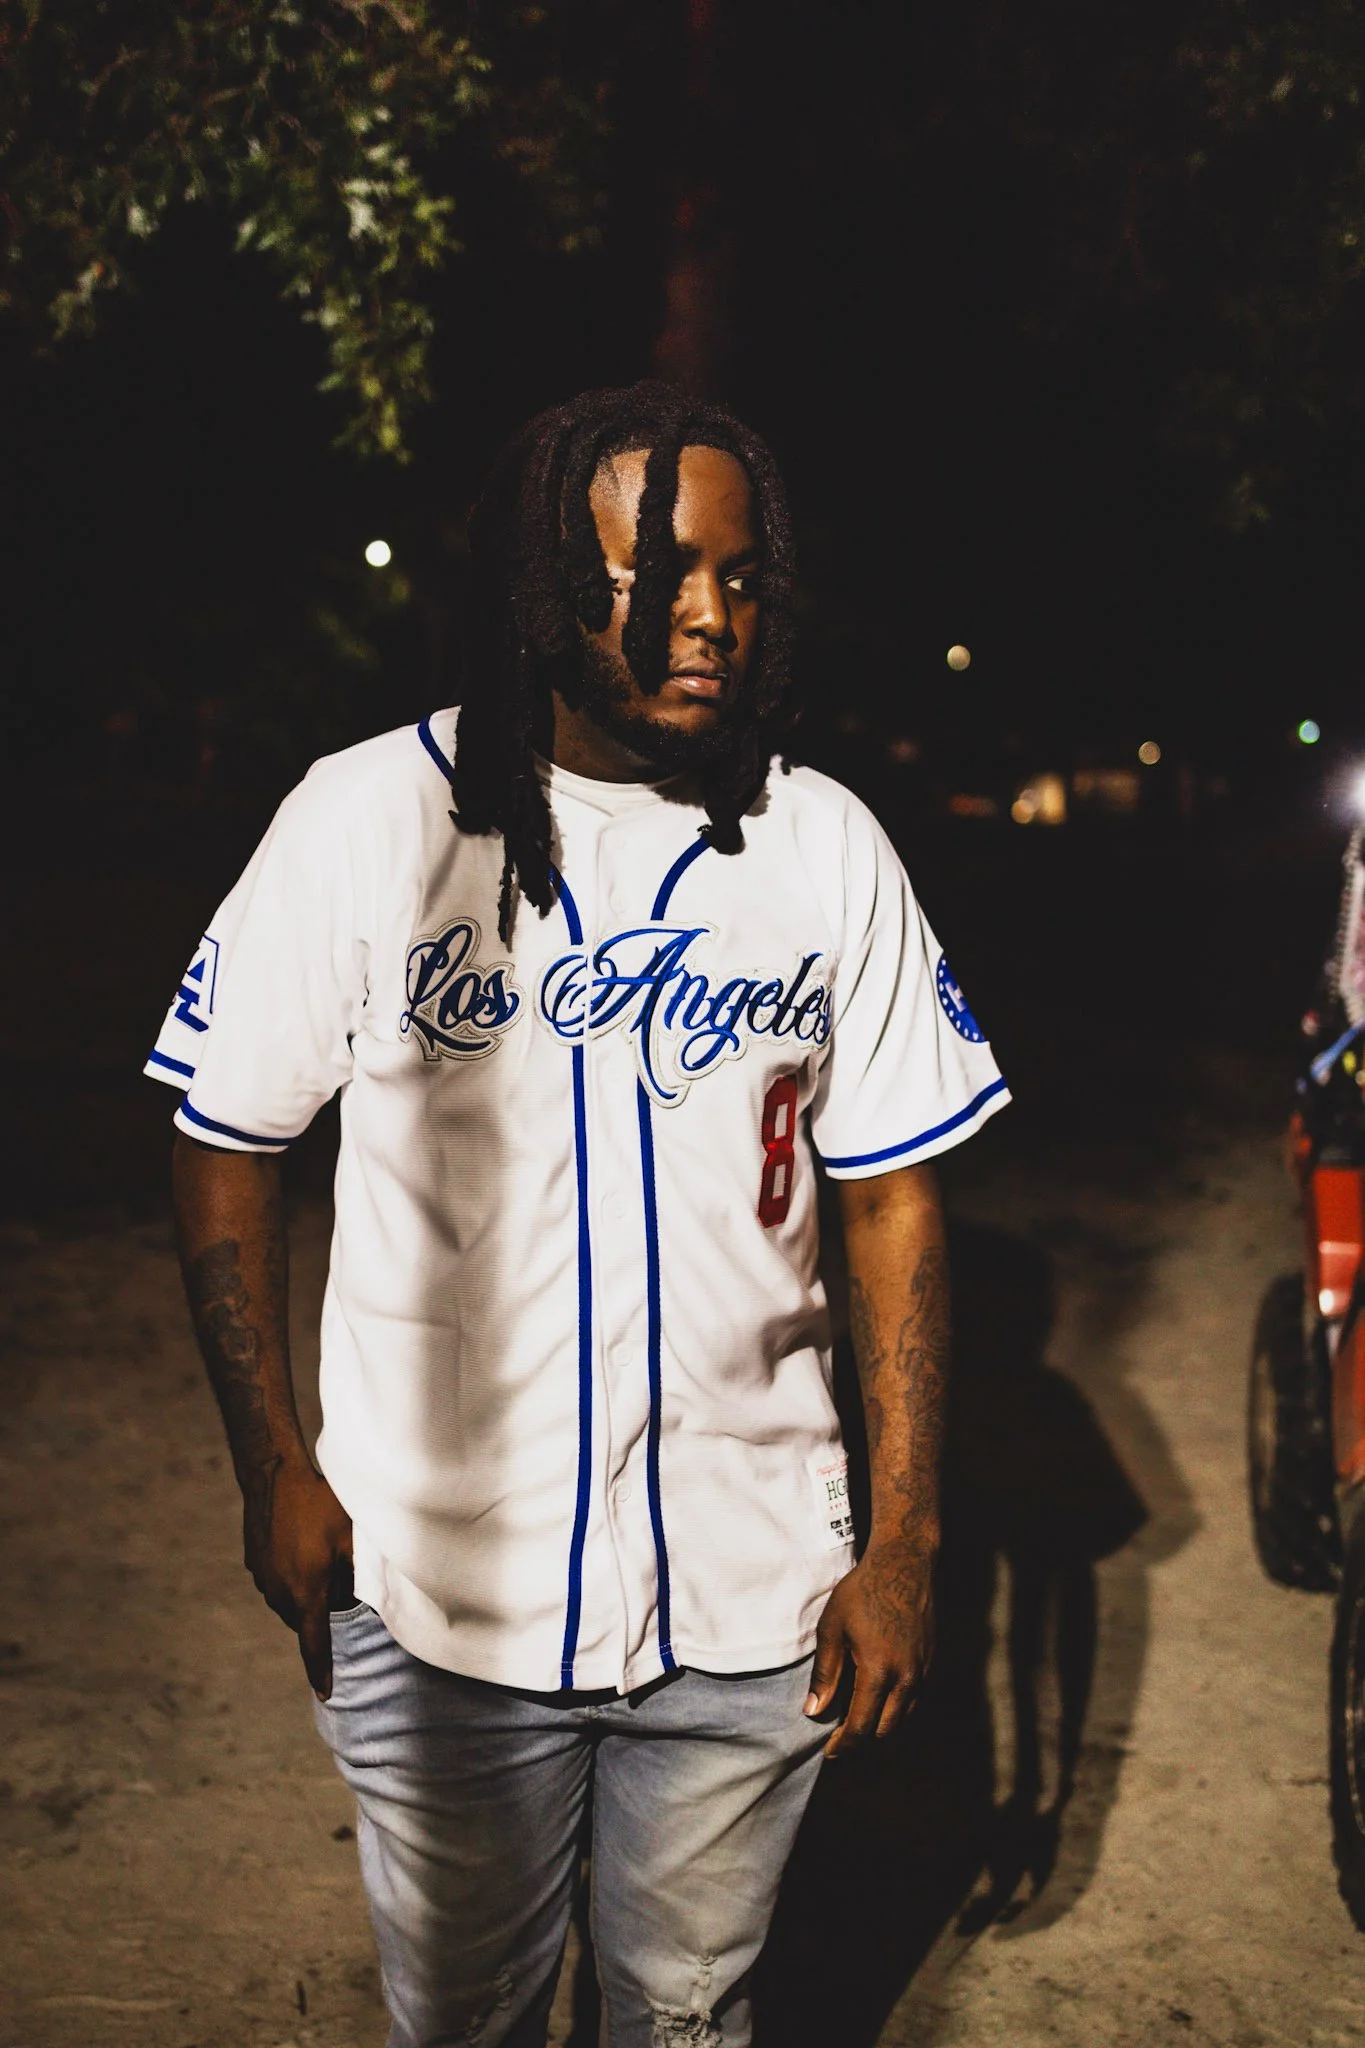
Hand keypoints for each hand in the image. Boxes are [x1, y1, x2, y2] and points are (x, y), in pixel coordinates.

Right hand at [241, 1453, 352, 1700]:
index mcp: (306, 1591)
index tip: (325, 1694)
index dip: (320, 1670)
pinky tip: (303, 1551)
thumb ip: (364, 1570)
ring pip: (289, 1603)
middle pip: (305, 1621)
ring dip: (305, 1598)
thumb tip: (383, 1595)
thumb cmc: (319, 1504)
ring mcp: (263, 1578)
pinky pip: (276, 1584)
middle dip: (322, 1616)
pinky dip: (291, 1580)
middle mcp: (280, 1592)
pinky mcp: (254, 1564)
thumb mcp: (350, 1535)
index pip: (314, 1643)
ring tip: (323, 1566)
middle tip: (341, 1590)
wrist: (273, 1476)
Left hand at [804, 1542, 934, 1757]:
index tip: (830, 1752)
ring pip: (903, 1718)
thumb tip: (814, 1711)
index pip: (862, 1727)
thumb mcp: (833, 1628)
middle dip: (862, 1740)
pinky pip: (914, 1699)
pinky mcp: (930, 1662)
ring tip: (857, 1719)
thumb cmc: (862, 1591)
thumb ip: (825, 1674)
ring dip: (881, 1726)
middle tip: (840, 1738)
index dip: (844, 1745)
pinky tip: (878, 1696)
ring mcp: (922, 1671)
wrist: (904, 1564)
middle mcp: (906, 1678)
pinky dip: (896, 1707)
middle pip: (885, 1730)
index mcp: (878, 1671)